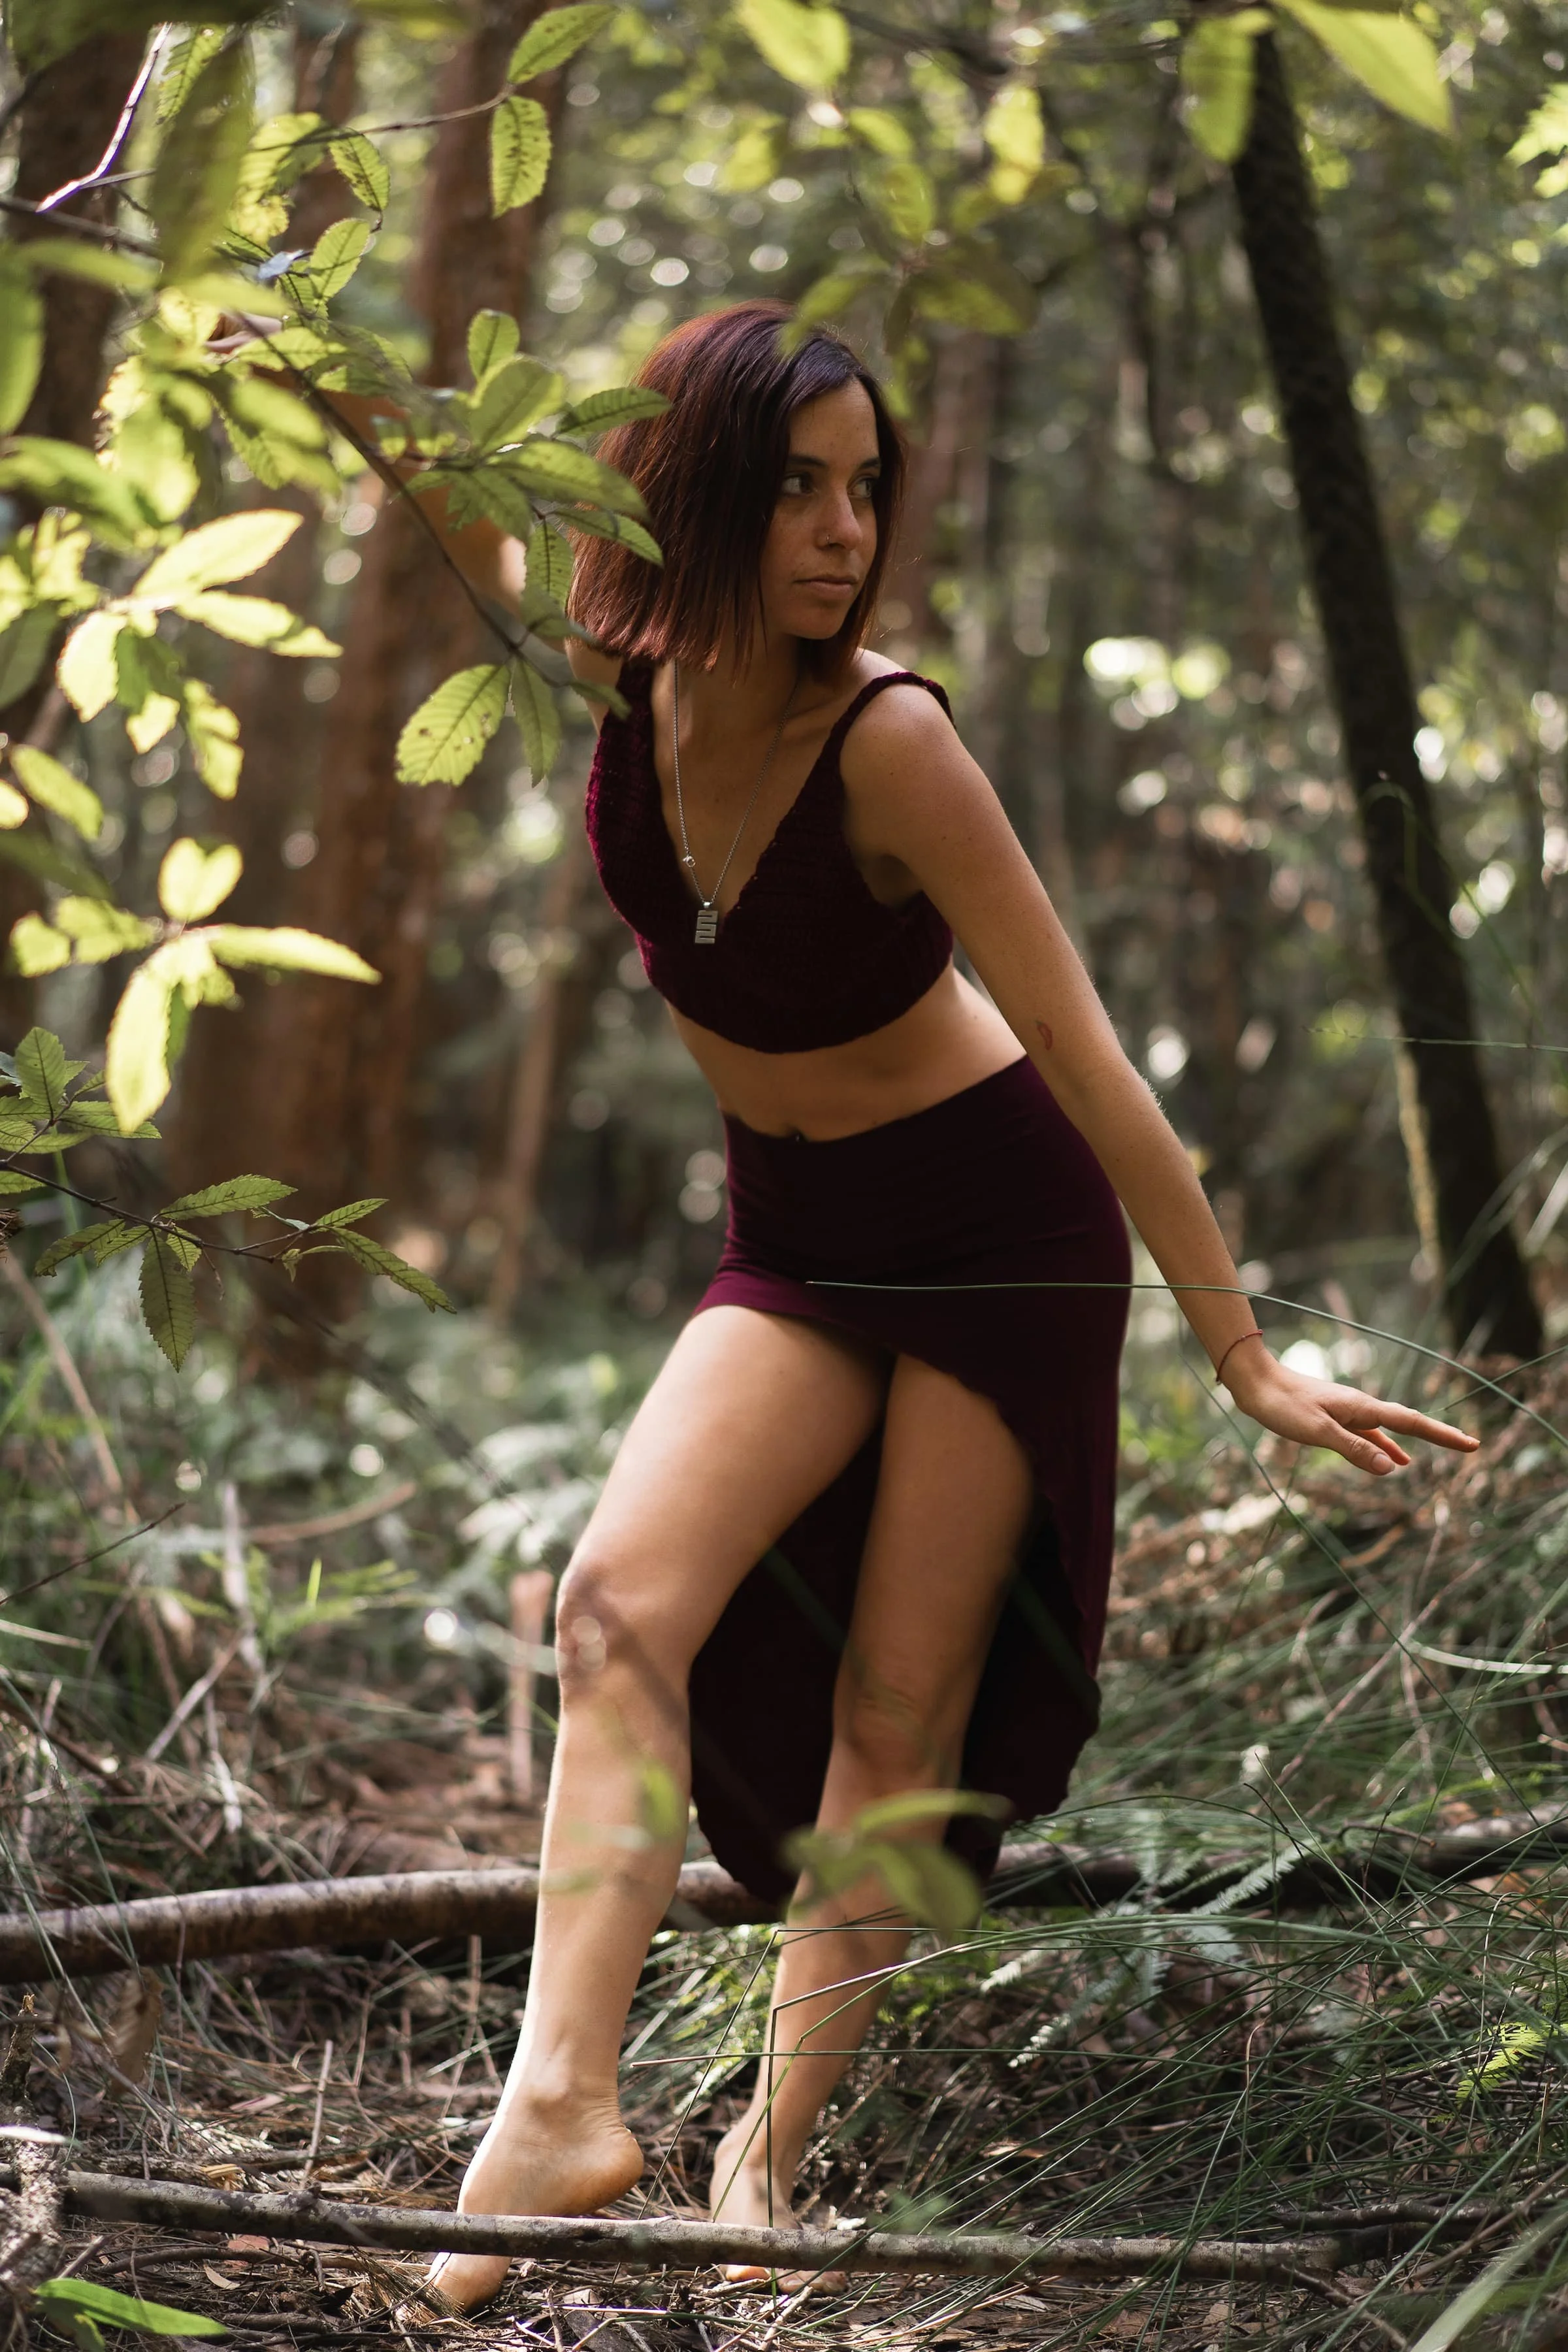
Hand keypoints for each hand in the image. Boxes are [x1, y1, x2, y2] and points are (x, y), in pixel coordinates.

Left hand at [1222, 1342, 1478, 1476]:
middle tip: (1470, 1446)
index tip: (1471, 1444)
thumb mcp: (1318, 1432)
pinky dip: (1386, 1445)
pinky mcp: (1335, 1417)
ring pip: (1390, 1428)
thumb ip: (1354, 1449)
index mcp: (1362, 1408)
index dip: (1443, 1435)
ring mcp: (1348, 1411)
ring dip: (1416, 1441)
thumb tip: (1391, 1468)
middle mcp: (1360, 1407)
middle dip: (1439, 1435)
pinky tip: (1392, 1459)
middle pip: (1409, 1423)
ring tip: (1440, 1453)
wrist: (1255, 1382)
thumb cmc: (1282, 1405)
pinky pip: (1370, 1433)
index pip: (1413, 1423)